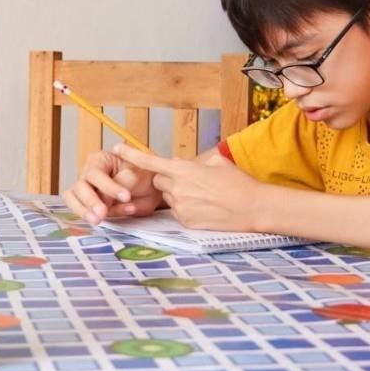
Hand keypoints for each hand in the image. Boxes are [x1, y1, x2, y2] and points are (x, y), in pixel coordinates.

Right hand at [62, 148, 163, 223]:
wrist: (149, 191)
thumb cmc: (143, 177)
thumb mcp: (136, 176)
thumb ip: (121, 184)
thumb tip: (105, 200)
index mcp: (100, 160)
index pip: (96, 174)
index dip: (108, 187)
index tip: (126, 197)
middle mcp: (88, 173)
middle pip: (80, 186)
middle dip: (91, 201)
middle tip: (103, 213)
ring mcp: (85, 189)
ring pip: (72, 198)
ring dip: (83, 210)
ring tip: (97, 220)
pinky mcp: (85, 204)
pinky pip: (77, 209)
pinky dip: (84, 215)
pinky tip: (99, 221)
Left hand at [113, 144, 262, 231]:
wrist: (253, 207)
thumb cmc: (239, 183)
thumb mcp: (217, 163)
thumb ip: (194, 163)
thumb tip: (183, 164)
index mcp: (184, 170)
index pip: (150, 162)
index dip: (131, 155)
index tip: (116, 148)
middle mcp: (177, 188)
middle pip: (159, 182)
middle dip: (167, 180)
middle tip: (188, 181)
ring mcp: (181, 207)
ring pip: (169, 198)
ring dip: (178, 195)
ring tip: (203, 197)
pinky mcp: (186, 222)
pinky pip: (178, 213)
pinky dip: (187, 209)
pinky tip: (205, 209)